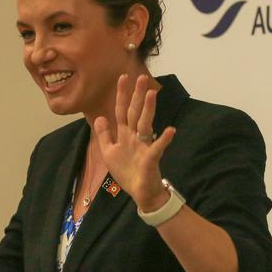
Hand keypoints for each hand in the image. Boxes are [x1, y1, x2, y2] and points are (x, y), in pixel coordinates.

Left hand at [94, 74, 175, 210]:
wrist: (142, 194)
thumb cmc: (127, 173)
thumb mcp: (109, 153)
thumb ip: (104, 135)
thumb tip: (101, 117)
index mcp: (124, 135)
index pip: (121, 111)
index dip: (121, 95)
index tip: (123, 77)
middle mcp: (135, 137)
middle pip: (135, 113)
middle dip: (136, 96)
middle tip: (141, 77)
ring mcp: (144, 146)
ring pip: (145, 125)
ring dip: (148, 110)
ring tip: (151, 94)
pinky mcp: (151, 159)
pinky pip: (158, 148)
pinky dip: (164, 139)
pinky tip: (171, 130)